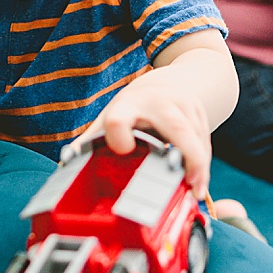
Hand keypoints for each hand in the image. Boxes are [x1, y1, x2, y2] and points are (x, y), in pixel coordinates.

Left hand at [78, 72, 213, 200]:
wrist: (167, 81)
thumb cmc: (134, 107)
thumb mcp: (112, 117)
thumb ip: (93, 142)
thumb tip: (66, 166)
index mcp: (128, 106)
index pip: (118, 120)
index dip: (119, 137)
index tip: (124, 151)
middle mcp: (159, 102)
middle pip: (177, 129)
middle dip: (189, 157)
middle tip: (191, 185)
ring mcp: (184, 105)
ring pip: (197, 138)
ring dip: (200, 167)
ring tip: (196, 190)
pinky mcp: (200, 112)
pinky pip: (205, 141)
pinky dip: (204, 162)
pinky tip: (199, 179)